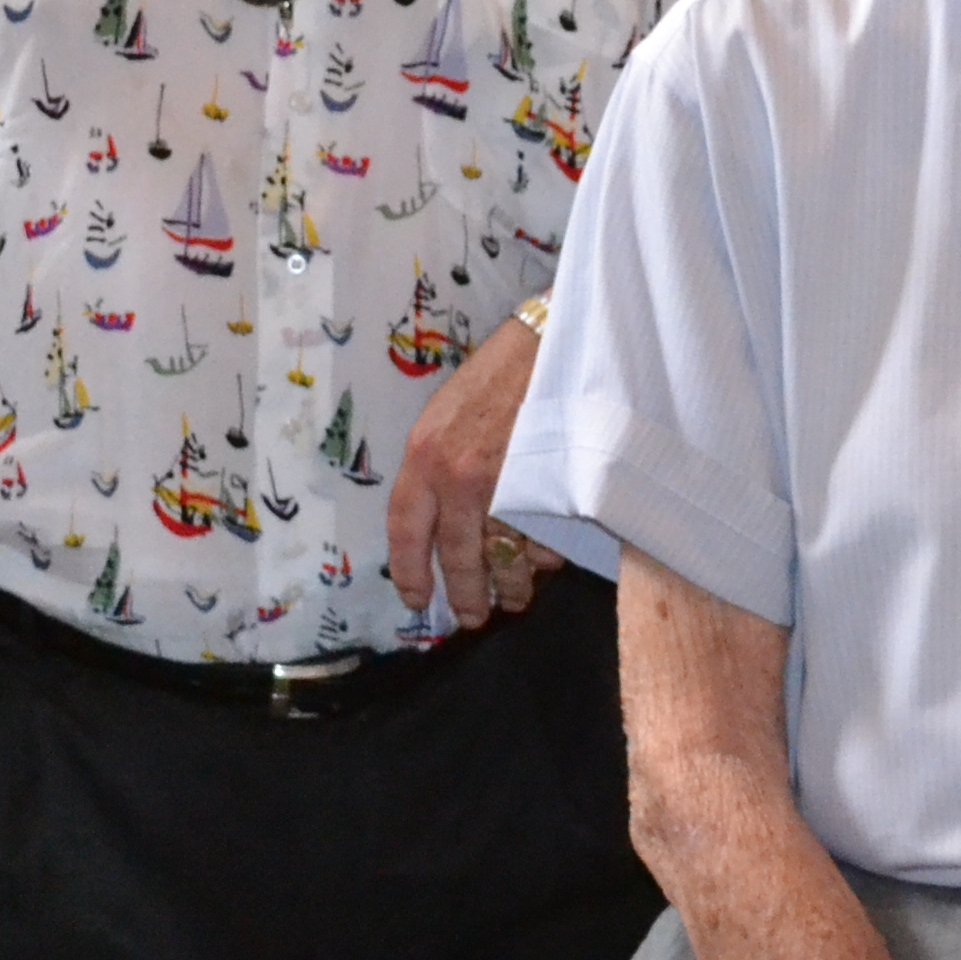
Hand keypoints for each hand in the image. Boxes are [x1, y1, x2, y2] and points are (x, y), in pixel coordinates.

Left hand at [387, 312, 544, 622]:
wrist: (556, 342)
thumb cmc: (500, 375)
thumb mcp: (446, 414)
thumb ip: (438, 467)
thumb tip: (439, 527)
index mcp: (425, 455)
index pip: (405, 531)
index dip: (410, 572)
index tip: (416, 600)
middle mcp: (459, 476)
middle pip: (459, 558)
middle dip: (467, 596)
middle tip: (473, 617)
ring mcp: (507, 485)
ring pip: (506, 556)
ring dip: (513, 585)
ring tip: (516, 597)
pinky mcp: (551, 490)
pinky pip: (546, 540)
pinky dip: (548, 554)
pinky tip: (547, 557)